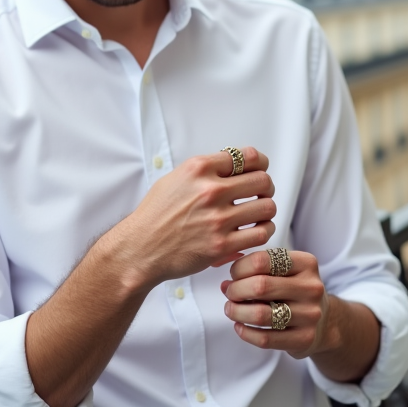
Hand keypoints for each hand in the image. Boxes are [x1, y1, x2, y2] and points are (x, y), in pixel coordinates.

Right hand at [106, 147, 275, 290]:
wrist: (140, 249)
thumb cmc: (155, 216)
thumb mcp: (175, 179)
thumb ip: (204, 170)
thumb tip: (233, 165)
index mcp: (199, 169)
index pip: (248, 156)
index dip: (261, 163)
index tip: (260, 170)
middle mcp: (210, 191)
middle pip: (263, 181)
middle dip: (266, 187)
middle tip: (261, 194)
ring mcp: (217, 219)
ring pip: (267, 207)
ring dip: (266, 210)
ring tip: (259, 215)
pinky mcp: (222, 245)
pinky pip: (260, 234)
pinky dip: (263, 232)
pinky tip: (255, 232)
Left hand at [221, 249, 330, 358]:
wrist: (325, 322)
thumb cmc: (295, 292)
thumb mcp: (286, 271)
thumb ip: (258, 270)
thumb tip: (226, 283)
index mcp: (306, 263)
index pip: (263, 260)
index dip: (240, 268)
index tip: (234, 275)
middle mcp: (311, 287)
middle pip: (260, 286)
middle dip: (236, 290)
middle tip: (229, 293)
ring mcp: (310, 315)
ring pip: (261, 315)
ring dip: (237, 312)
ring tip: (231, 310)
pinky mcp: (304, 338)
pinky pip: (266, 339)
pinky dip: (246, 333)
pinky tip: (240, 327)